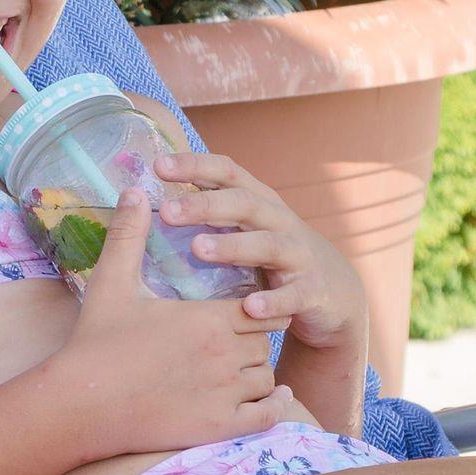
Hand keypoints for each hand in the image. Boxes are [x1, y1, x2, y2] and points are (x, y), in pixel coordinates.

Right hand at [51, 192, 309, 459]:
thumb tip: (134, 190)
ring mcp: (225, 394)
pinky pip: (268, 416)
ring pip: (266, 377)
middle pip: (265, 341)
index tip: (243, 308)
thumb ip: (129, 235)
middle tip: (236, 340)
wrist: (80, 405)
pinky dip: (276, 407)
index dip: (254, 306)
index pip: (258, 305)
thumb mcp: (112, 282)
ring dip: (259, 372)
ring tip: (241, 368)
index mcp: (208, 318)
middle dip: (254, 338)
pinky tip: (275, 399)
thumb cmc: (95, 342)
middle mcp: (225, 355)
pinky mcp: (220, 427)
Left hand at [152, 150, 368, 360]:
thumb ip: (206, 214)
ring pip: (267, 245)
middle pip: (243, 204)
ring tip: (198, 250)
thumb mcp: (243, 228)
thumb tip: (142, 203)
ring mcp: (298, 254)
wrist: (333, 293)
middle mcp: (278, 221)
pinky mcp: (312, 291)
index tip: (159, 166)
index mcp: (257, 201)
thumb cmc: (270, 257)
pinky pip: (293, 296)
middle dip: (204, 206)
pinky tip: (250, 308)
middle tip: (167, 212)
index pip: (226, 173)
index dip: (195, 166)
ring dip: (232, 247)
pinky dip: (274, 301)